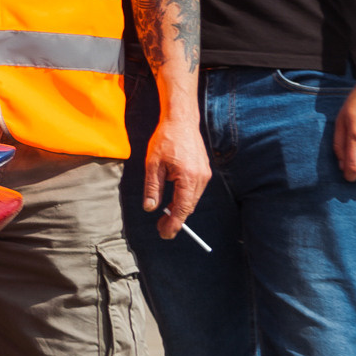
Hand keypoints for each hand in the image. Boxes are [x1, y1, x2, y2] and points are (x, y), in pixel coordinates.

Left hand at [140, 110, 211, 238]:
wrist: (181, 121)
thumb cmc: (165, 140)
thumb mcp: (153, 164)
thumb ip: (152, 188)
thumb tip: (150, 208)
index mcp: (188, 178)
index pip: (182, 208)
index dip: (174, 224)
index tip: (165, 234)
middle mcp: (201, 178)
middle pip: (189, 207)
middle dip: (176, 220)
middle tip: (161, 229)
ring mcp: (205, 174)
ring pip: (192, 200)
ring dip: (180, 210)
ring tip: (165, 217)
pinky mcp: (204, 171)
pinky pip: (195, 191)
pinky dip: (185, 199)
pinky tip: (173, 202)